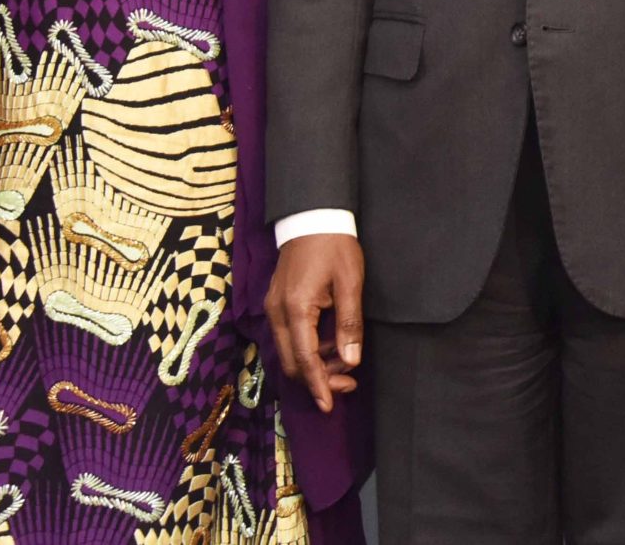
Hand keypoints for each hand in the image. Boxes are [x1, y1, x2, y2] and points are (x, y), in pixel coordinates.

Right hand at [265, 234, 363, 411]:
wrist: (311, 218)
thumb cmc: (335, 247)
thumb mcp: (350, 283)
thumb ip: (349, 323)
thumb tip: (350, 361)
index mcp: (295, 309)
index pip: (304, 360)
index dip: (318, 385)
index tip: (328, 406)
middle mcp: (277, 314)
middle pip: (292, 363)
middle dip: (318, 379)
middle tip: (349, 384)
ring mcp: (273, 310)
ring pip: (290, 352)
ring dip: (315, 364)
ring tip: (346, 365)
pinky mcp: (277, 305)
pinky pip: (290, 337)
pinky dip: (309, 348)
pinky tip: (332, 346)